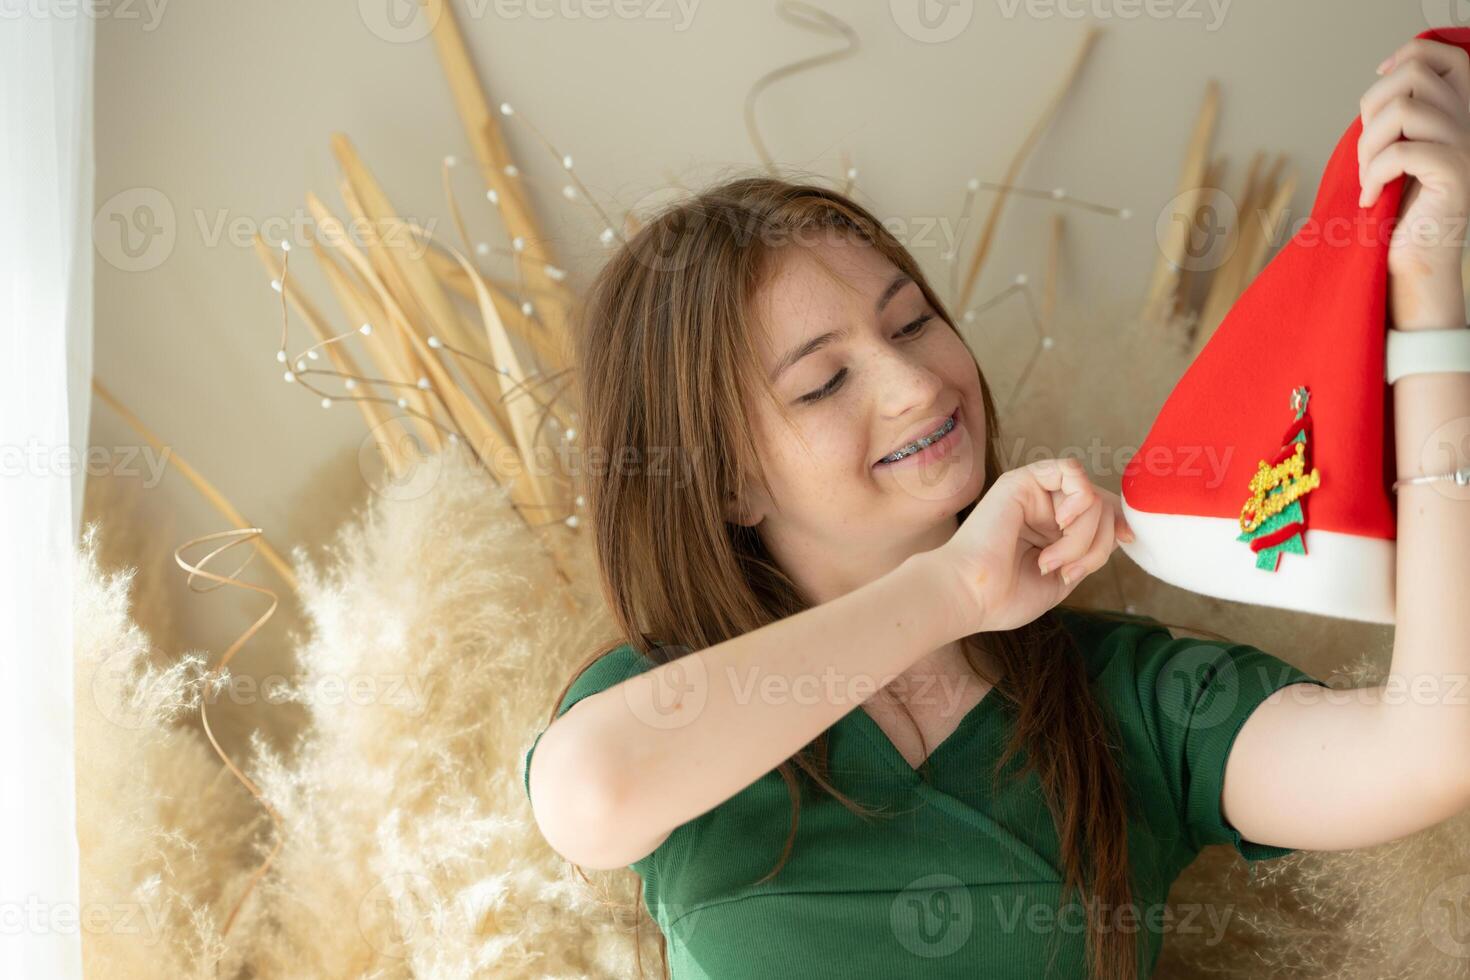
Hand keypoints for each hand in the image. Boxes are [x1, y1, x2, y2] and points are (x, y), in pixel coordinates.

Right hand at [932, 458, 1133, 635]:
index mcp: (1050, 531)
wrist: (972, 595)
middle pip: (1102, 507)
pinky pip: (1071, 471)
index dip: (1119, 524)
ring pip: (1091, 497)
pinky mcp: (1022, 480)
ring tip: (1052, 561)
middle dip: (1099, 542)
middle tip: (1071, 571)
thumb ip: (1090, 551)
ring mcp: (1033, 494)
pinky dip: (1079, 498)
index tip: (1128, 540)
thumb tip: (1122, 530)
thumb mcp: (1065, 577)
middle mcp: (1043, 509)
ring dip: (1082, 536)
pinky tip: (1060, 522)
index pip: (1100, 514)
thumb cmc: (1006, 597)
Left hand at [1358, 38, 1469, 323]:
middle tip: (1365, 151)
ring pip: (1405, 110)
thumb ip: (1396, 119)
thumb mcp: (1395, 154)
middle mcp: (1469, 123)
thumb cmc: (1395, 214)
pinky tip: (1371, 198)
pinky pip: (1403, 152)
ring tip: (1367, 178)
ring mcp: (1466, 147)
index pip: (1443, 55)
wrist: (1411, 265)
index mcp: (1456, 113)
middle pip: (1415, 76)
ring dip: (1369, 145)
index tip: (1378, 82)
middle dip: (1372, 108)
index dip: (1407, 55)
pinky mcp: (1454, 174)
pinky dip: (1374, 174)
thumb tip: (1378, 89)